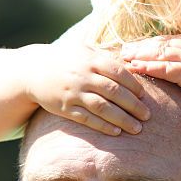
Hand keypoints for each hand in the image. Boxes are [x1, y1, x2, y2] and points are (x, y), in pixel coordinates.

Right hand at [27, 42, 149, 134]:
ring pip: (103, 108)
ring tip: (137, 128)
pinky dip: (103, 126)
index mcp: (91, 60)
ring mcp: (74, 93)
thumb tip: (132, 58)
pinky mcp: (66, 108)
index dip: (134, 85)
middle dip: (133, 105)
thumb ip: (105, 54)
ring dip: (122, 119)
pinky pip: (87, 118)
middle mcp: (84, 76)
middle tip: (147, 115)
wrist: (33, 70)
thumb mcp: (83, 49)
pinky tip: (116, 132)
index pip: (118, 73)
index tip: (144, 95)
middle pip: (114, 92)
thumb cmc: (64, 59)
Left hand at [121, 35, 180, 116]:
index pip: (173, 40)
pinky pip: (165, 68)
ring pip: (161, 53)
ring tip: (124, 57)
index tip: (138, 45)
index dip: (153, 43)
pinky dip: (148, 67)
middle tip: (123, 48)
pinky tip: (135, 68)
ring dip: (140, 54)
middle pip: (164, 43)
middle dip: (142, 45)